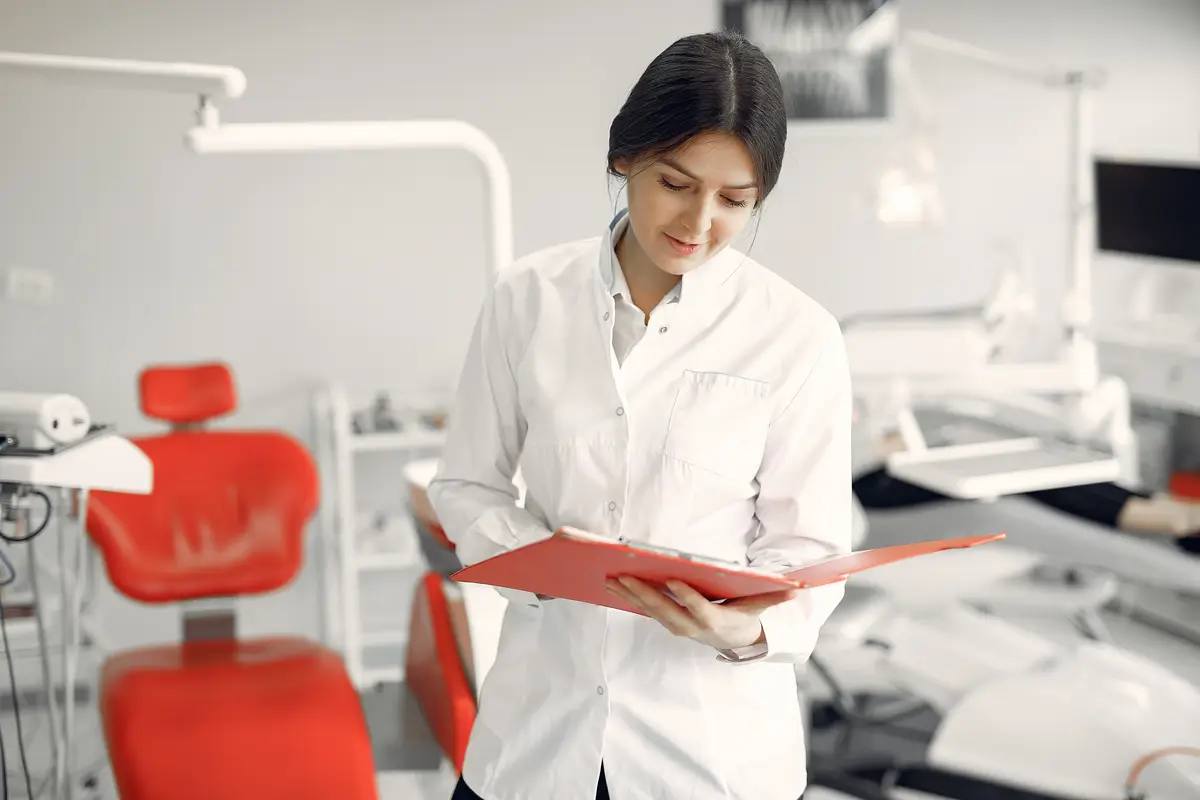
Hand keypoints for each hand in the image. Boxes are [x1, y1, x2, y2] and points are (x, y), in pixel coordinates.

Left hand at [605, 576, 796, 651]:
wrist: (735, 641)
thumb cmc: (745, 616)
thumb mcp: (760, 607)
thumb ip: (774, 597)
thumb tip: (796, 590)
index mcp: (715, 620)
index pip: (699, 608)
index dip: (685, 595)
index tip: (671, 580)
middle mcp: (693, 627)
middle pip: (666, 610)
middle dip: (643, 593)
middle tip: (623, 576)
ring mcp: (678, 626)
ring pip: (651, 611)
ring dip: (629, 595)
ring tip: (610, 578)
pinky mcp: (669, 622)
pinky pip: (646, 611)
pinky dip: (629, 599)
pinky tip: (614, 585)